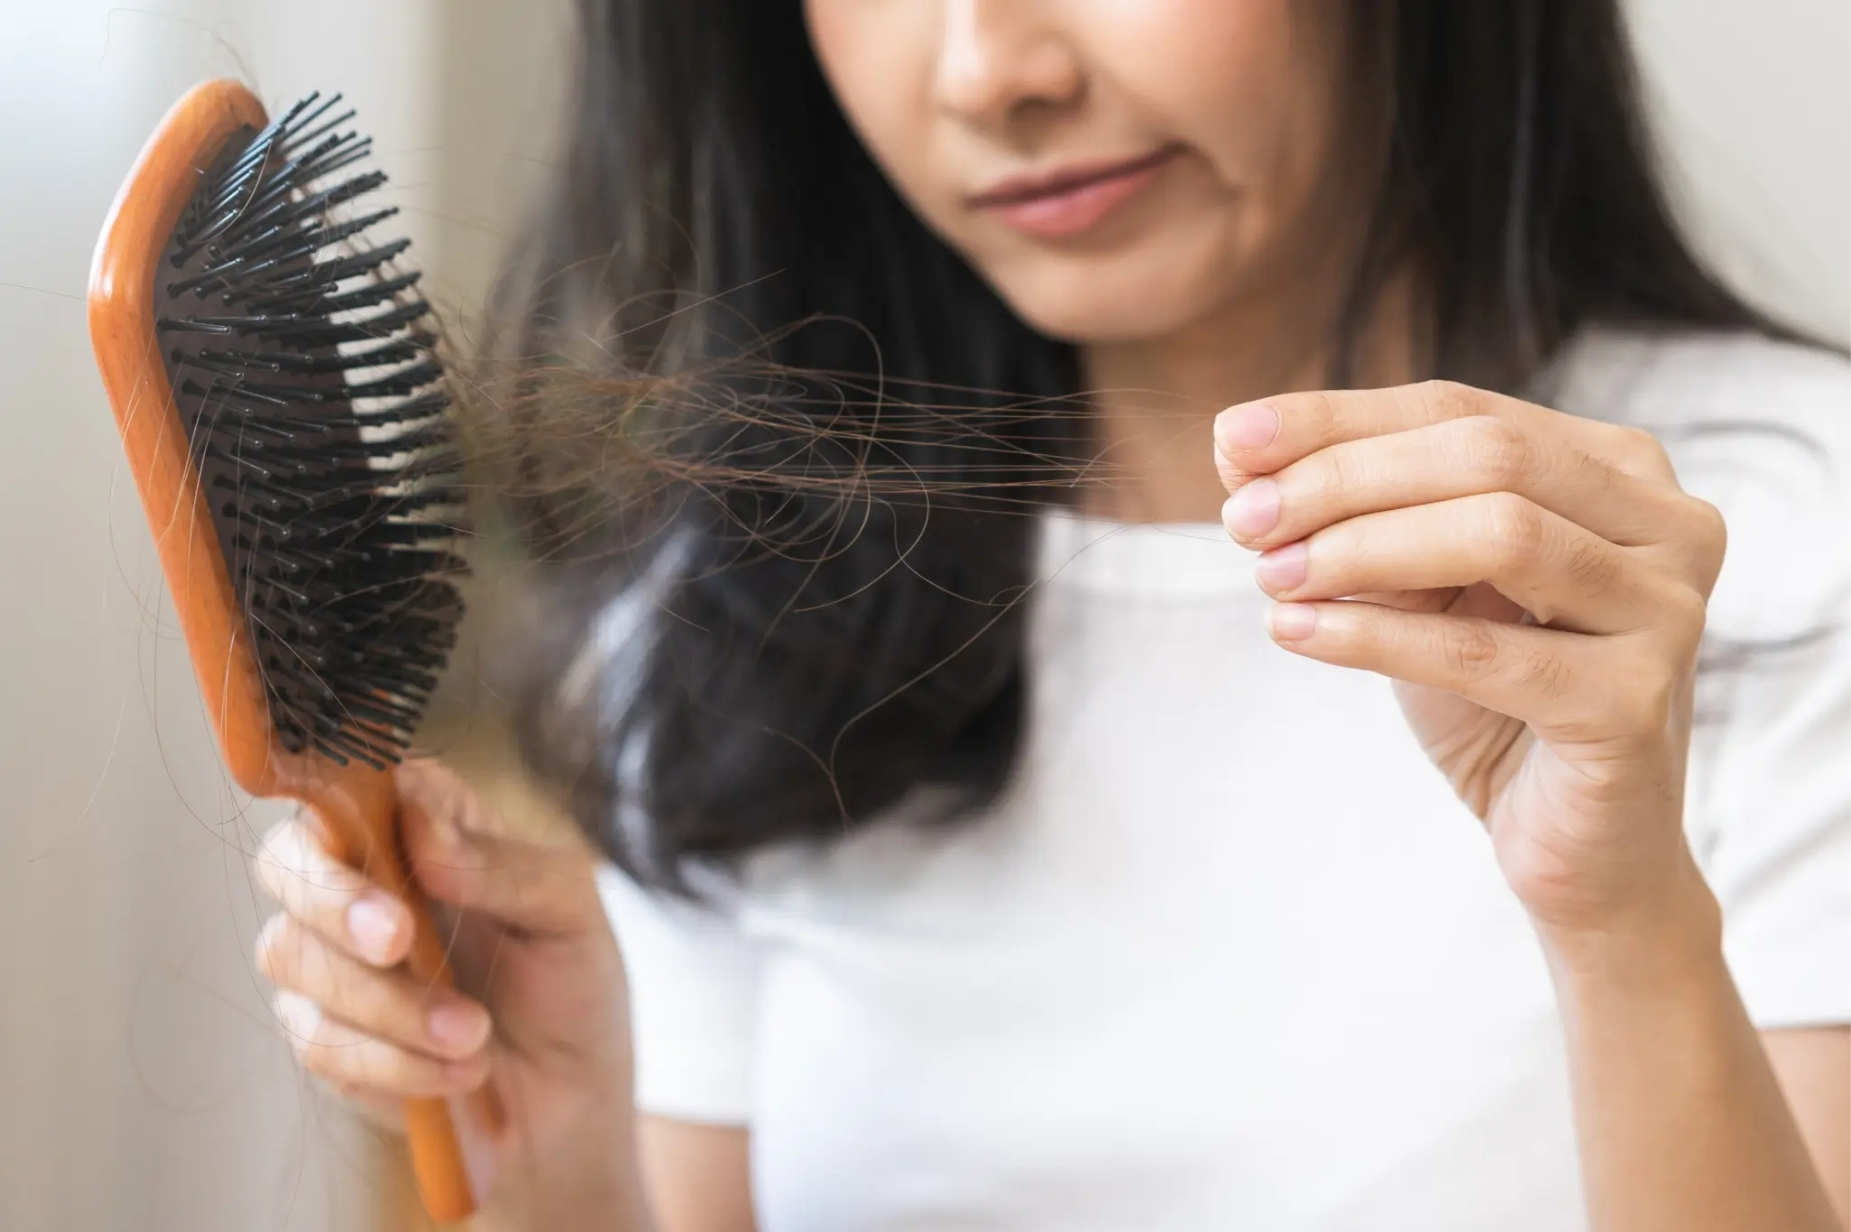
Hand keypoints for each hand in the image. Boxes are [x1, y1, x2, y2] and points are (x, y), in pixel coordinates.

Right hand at [252, 759, 636, 1217]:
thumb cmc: (572, 983)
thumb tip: (425, 831)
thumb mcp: (570, 913)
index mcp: (422, 821)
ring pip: (294, 957)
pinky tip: (460, 1072)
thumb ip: (504, 865)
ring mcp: (331, 957)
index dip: (342, 802)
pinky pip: (320, 1040)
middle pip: (287, 861)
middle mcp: (363, 876)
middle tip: (401, 941)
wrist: (569, 1100)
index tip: (388, 849)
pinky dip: (395, 1062)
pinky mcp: (323, 1033)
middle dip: (337, 903)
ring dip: (389, 1004)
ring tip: (477, 1034)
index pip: (350, 781)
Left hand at [1214, 381, 1727, 938]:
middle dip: (1345, 479)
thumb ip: (1350, 509)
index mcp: (1619, 469)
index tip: (1231, 440)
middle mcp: (1666, 524)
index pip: (1462, 410)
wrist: (1574, 842)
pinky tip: (1296, 634)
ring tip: (1271, 577)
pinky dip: (1375, 636)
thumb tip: (1235, 443)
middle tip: (1244, 519)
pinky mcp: (1635, 702)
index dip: (1339, 419)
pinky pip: (1485, 652)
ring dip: (1360, 549)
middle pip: (1487, 456)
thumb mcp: (1418, 584)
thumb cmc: (1493, 694)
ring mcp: (1665, 610)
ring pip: (1499, 533)